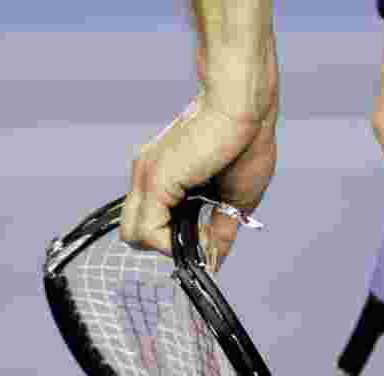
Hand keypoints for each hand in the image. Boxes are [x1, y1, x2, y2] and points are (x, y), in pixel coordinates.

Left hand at [120, 49, 277, 265]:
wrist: (246, 108)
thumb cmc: (248, 141)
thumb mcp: (235, 199)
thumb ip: (219, 231)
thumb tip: (215, 260)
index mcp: (164, 178)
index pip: (152, 224)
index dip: (178, 241)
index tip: (209, 240)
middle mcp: (147, 176)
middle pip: (136, 233)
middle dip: (169, 246)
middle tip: (203, 239)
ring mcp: (146, 177)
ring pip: (135, 236)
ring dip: (171, 247)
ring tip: (204, 234)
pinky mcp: (153, 181)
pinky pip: (148, 232)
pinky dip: (174, 244)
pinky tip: (202, 233)